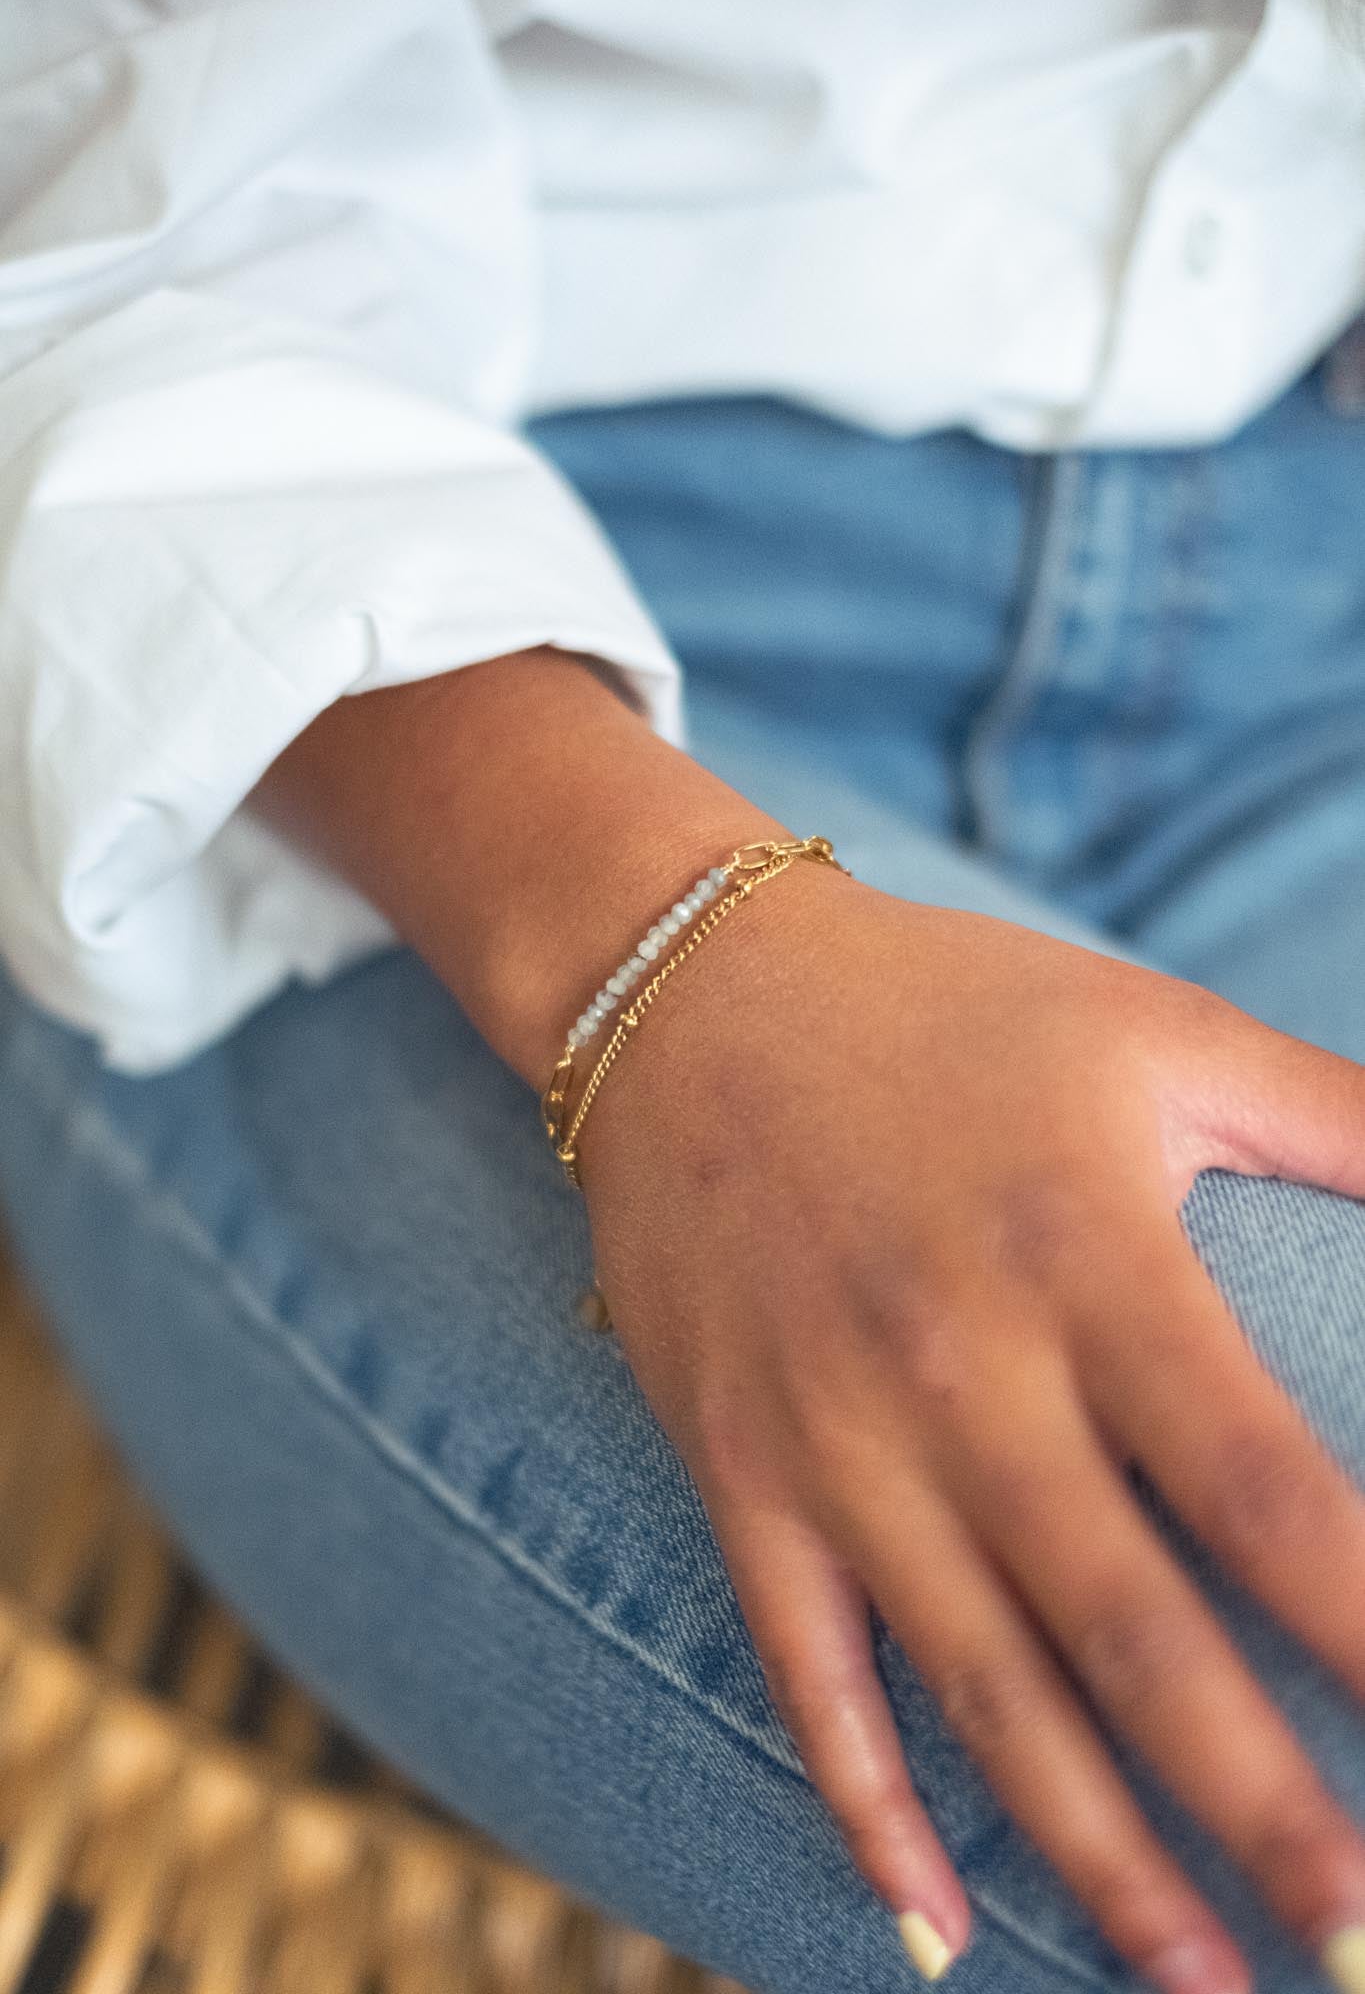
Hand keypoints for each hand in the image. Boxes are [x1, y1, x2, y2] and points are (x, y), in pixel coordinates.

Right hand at [575, 866, 1364, 1993]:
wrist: (688, 996)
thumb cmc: (952, 1013)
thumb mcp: (1157, 1032)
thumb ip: (1343, 1114)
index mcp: (1085, 1254)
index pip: (1261, 1484)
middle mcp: (958, 1366)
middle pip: (1130, 1630)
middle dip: (1260, 1807)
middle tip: (1361, 1947)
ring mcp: (833, 1433)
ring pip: (979, 1686)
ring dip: (1093, 1856)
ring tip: (1202, 1984)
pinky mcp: (738, 1468)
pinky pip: (803, 1663)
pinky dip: (862, 1804)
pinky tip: (930, 1929)